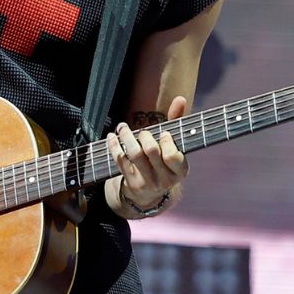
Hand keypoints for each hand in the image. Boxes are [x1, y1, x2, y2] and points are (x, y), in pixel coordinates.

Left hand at [108, 96, 190, 214]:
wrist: (149, 195)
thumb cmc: (164, 163)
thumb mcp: (174, 147)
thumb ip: (178, 122)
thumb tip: (180, 98)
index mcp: (180, 170)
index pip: (173, 156)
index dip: (166, 141)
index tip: (163, 133)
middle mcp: (165, 179)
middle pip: (151, 151)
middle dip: (145, 135)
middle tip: (143, 132)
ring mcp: (147, 182)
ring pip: (134, 154)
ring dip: (126, 136)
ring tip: (123, 127)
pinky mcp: (130, 182)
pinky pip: (120, 160)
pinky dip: (114, 146)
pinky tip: (112, 136)